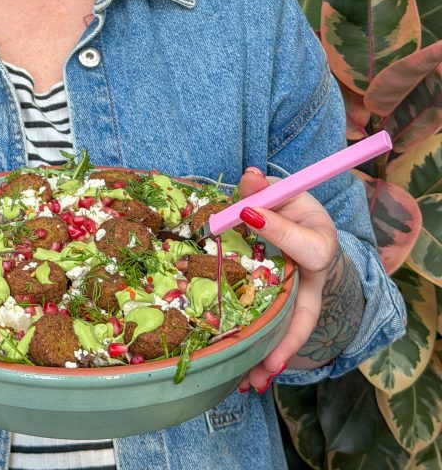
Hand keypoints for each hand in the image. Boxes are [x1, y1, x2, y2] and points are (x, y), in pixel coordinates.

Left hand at [235, 168, 338, 392]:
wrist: (301, 224)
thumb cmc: (292, 209)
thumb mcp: (284, 193)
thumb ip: (265, 189)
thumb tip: (250, 177)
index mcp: (319, 242)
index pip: (304, 244)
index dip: (278, 230)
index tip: (246, 214)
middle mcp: (313, 279)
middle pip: (304, 311)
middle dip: (286, 339)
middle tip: (268, 363)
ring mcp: (299, 298)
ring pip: (287, 333)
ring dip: (269, 359)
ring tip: (250, 383)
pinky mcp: (281, 309)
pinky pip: (270, 334)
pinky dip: (257, 356)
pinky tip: (241, 378)